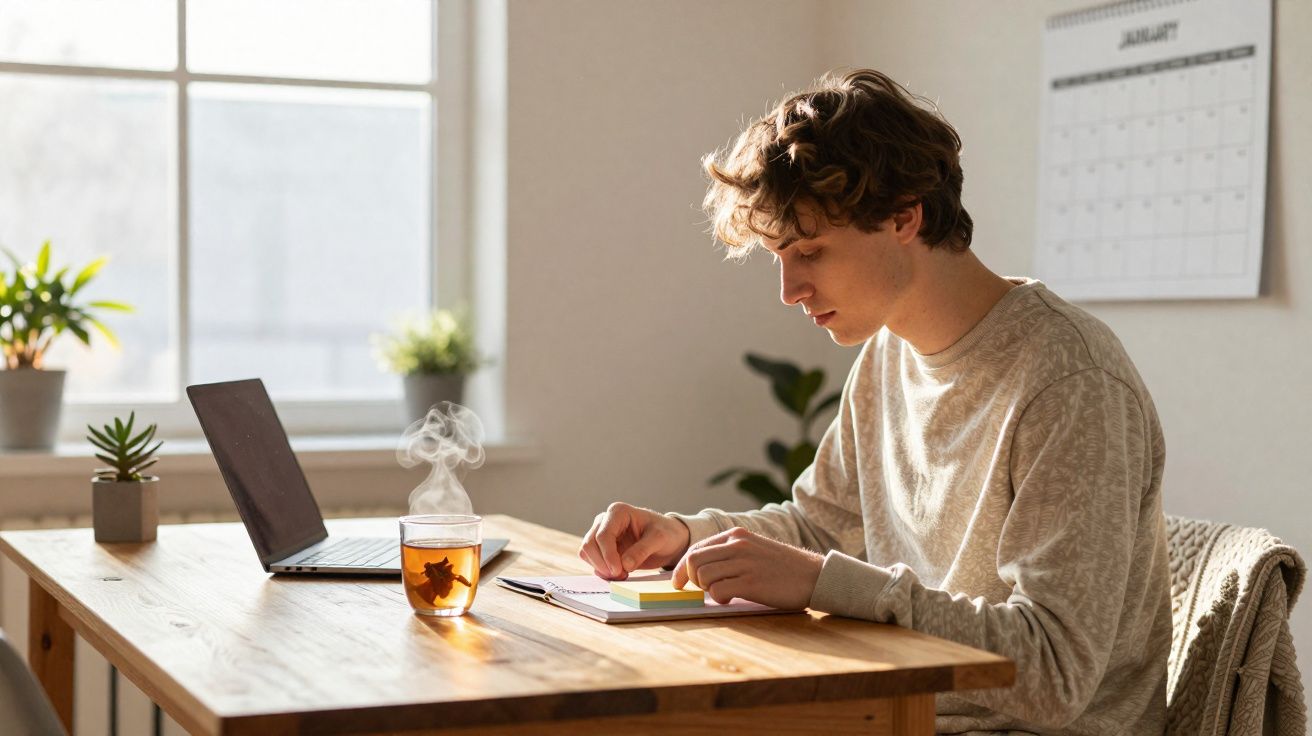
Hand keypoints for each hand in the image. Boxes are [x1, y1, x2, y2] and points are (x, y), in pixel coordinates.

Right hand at [579, 502, 690, 579]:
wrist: (669, 539)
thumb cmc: (666, 533)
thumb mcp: (660, 539)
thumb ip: (642, 550)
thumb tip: (624, 565)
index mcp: (618, 512)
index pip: (603, 535)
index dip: (608, 556)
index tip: (619, 571)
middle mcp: (605, 520)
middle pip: (589, 545)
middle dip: (603, 564)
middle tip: (622, 576)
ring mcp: (601, 533)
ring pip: (586, 553)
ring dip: (601, 568)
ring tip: (623, 574)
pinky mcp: (601, 547)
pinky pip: (591, 560)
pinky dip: (601, 570)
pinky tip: (619, 573)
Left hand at [671, 527, 822, 609]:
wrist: (815, 575)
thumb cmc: (784, 567)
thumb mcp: (755, 549)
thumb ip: (730, 553)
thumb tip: (700, 569)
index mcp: (736, 535)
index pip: (696, 548)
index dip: (680, 568)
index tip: (677, 582)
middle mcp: (737, 545)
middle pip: (693, 561)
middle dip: (690, 579)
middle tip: (702, 590)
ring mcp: (743, 563)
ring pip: (702, 577)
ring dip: (707, 590)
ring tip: (725, 592)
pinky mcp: (750, 582)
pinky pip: (717, 591)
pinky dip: (719, 598)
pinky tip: (733, 598)